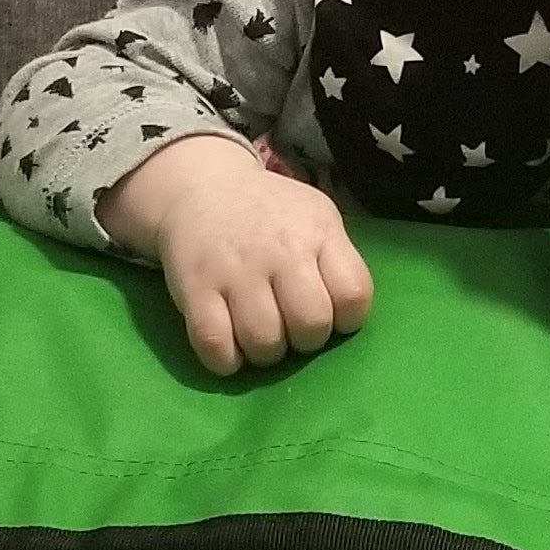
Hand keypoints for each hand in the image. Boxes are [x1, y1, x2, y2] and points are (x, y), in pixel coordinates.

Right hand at [99, 134, 372, 373]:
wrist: (202, 188)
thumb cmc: (270, 214)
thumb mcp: (315, 217)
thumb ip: (335, 260)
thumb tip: (345, 316)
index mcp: (318, 233)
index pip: (353, 294)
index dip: (347, 318)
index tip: (330, 314)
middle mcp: (280, 251)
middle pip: (311, 324)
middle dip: (306, 340)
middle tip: (291, 328)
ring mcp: (235, 271)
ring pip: (264, 342)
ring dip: (266, 352)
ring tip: (259, 336)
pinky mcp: (195, 288)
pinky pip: (215, 346)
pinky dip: (226, 361)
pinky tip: (229, 347)